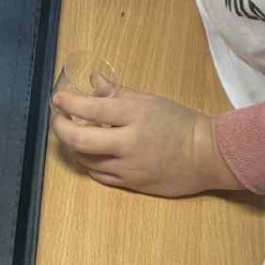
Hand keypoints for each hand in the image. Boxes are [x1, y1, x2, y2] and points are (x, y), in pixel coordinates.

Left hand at [51, 88, 239, 196]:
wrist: (207, 156)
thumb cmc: (180, 123)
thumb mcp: (150, 100)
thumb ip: (118, 92)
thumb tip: (93, 79)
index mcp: (135, 116)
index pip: (92, 109)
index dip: (69, 103)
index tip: (57, 98)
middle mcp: (129, 143)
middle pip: (80, 140)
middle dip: (61, 128)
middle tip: (58, 119)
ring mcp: (129, 168)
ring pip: (87, 160)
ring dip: (75, 146)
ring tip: (75, 134)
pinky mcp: (132, 185)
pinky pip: (99, 176)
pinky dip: (90, 162)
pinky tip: (92, 152)